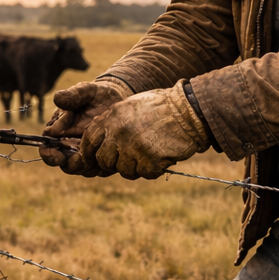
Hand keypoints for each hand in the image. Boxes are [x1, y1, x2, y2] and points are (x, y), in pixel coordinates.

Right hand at [42, 77, 131, 173]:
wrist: (118, 97)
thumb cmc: (96, 94)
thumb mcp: (84, 91)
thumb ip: (71, 96)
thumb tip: (57, 101)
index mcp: (59, 132)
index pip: (47, 148)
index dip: (48, 152)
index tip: (53, 151)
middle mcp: (70, 146)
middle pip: (63, 163)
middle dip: (67, 163)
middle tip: (75, 158)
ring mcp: (87, 153)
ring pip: (81, 168)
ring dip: (86, 166)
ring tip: (93, 157)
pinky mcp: (103, 157)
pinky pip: (100, 169)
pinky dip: (102, 166)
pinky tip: (109, 156)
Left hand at [79, 84, 209, 179]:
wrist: (189, 111)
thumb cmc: (162, 107)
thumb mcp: (132, 106)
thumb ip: (113, 122)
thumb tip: (99, 140)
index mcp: (112, 117)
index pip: (89, 140)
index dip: (90, 152)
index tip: (95, 158)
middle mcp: (119, 132)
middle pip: (104, 160)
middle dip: (115, 162)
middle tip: (130, 158)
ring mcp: (133, 148)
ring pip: (124, 170)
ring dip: (136, 167)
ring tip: (150, 154)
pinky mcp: (149, 161)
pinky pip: (145, 174)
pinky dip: (153, 169)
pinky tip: (162, 157)